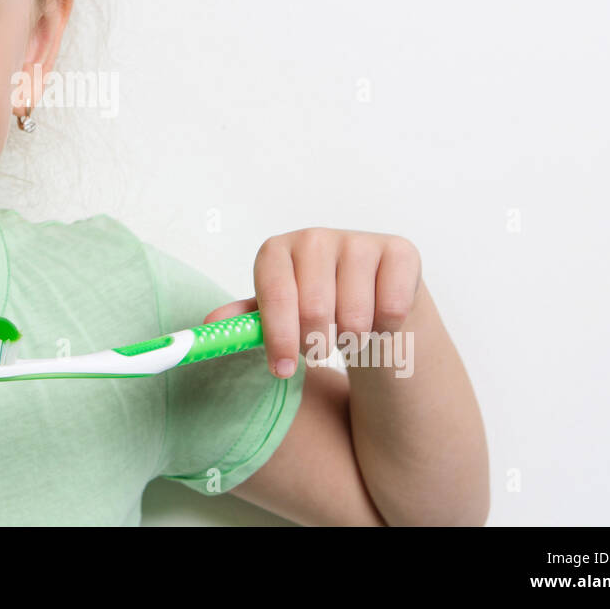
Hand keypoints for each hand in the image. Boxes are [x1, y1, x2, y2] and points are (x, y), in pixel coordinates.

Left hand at [203, 228, 422, 377]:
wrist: (372, 292)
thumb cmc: (317, 304)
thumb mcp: (277, 313)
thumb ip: (246, 320)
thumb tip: (210, 325)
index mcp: (277, 251)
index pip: (275, 295)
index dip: (278, 337)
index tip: (282, 370)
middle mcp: (314, 238)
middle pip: (314, 309)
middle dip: (316, 344)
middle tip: (319, 349)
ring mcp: (358, 241)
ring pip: (355, 316)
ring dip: (351, 339)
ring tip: (347, 332)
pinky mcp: (399, 251)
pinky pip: (391, 309)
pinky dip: (384, 329)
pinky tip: (377, 320)